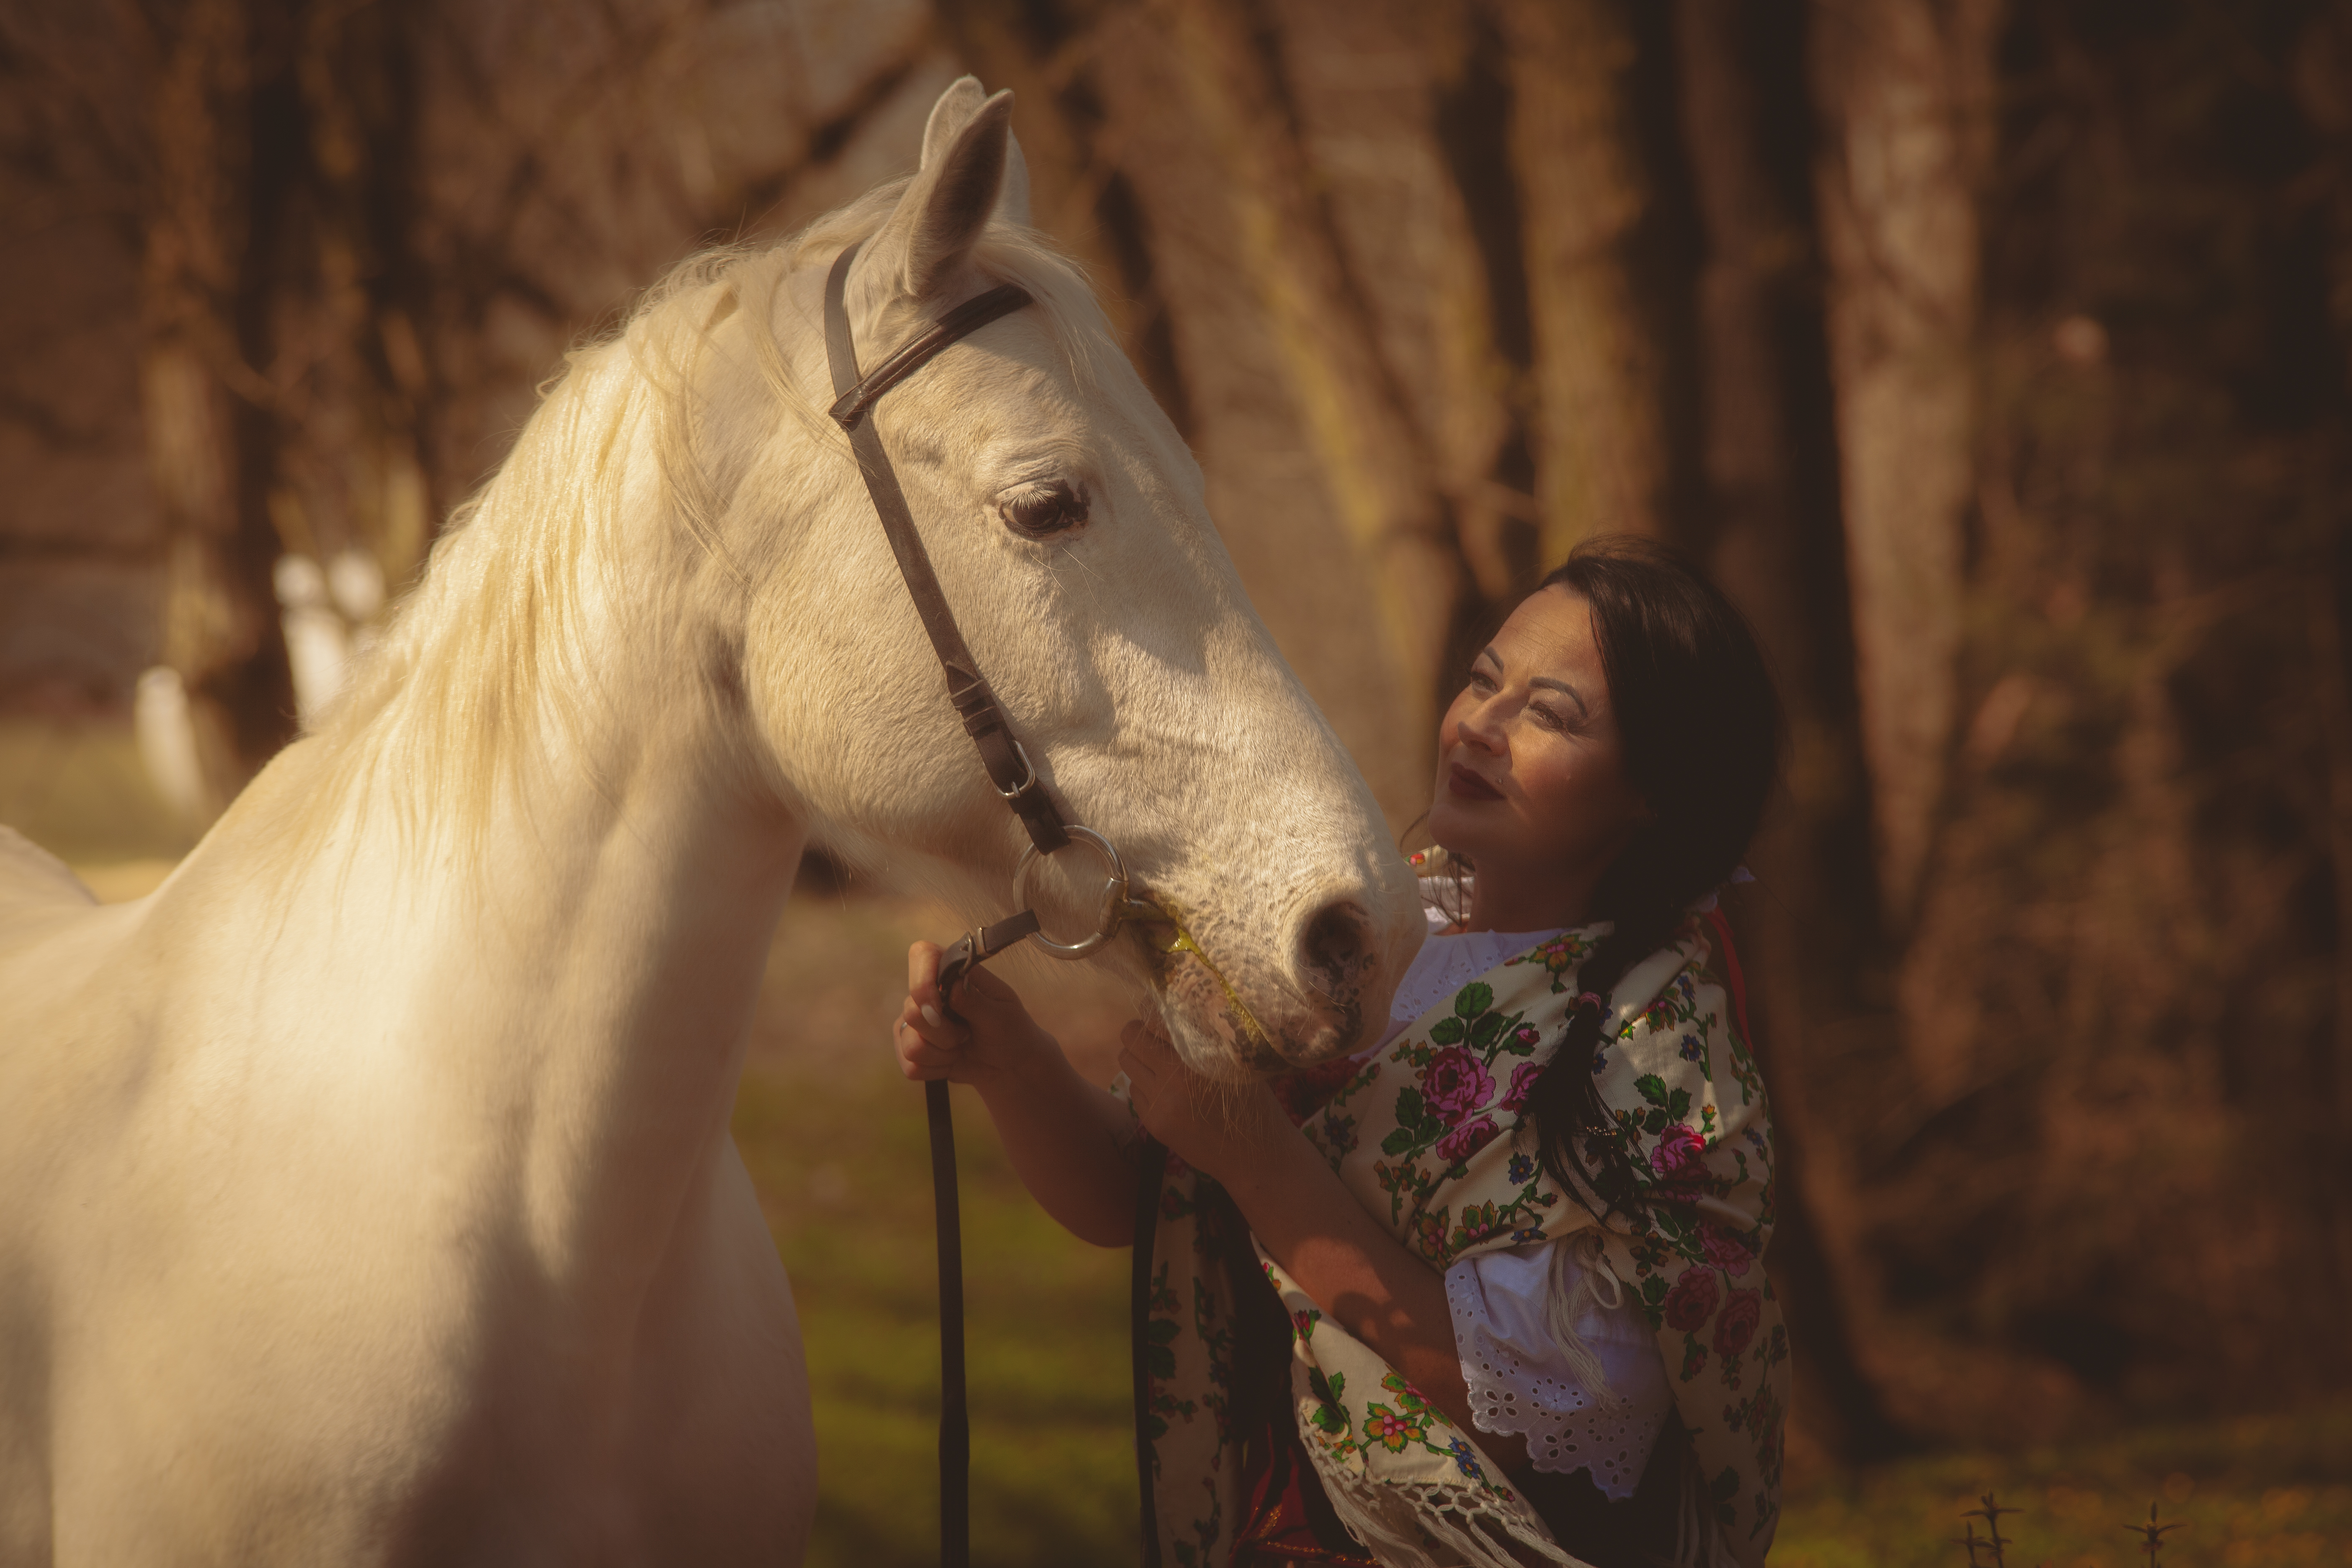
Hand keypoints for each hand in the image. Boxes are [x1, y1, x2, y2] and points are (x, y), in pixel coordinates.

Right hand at [893, 941, 1058, 1087]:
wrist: (1011, 1065)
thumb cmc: (1011, 1031)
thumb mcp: (1001, 1014)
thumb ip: (974, 1001)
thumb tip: (950, 987)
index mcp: (952, 972)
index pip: (922, 955)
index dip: (922, 981)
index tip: (938, 1008)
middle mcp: (929, 992)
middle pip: (911, 1009)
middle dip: (942, 1032)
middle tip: (966, 1034)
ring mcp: (917, 1022)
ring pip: (908, 1041)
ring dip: (941, 1053)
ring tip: (961, 1047)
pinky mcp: (913, 1047)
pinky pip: (910, 1065)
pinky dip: (935, 1070)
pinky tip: (952, 1061)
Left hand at [1117, 1020, 1294, 1187]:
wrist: (1254, 1156)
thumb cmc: (1254, 1103)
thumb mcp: (1236, 1063)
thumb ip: (1204, 1039)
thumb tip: (1172, 1011)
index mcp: (1197, 1058)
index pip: (1154, 1020)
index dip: (1153, 1010)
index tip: (1159, 1010)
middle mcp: (1172, 1079)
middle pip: (1131, 1038)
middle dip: (1139, 1033)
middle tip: (1155, 1035)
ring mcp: (1159, 1104)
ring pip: (1127, 1063)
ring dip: (1139, 1058)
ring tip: (1160, 1062)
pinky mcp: (1153, 1123)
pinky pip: (1135, 1090)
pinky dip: (1145, 1084)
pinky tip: (1168, 1091)